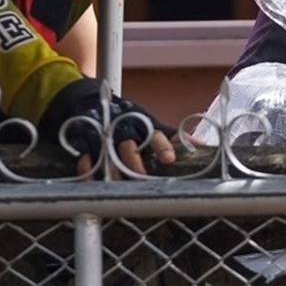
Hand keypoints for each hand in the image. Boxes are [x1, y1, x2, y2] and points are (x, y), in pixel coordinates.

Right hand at [39, 78, 176, 177]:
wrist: (93, 101)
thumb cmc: (131, 121)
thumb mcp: (152, 125)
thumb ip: (175, 137)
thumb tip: (202, 146)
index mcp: (144, 124)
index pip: (156, 134)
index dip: (163, 147)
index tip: (169, 160)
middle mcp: (124, 126)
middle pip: (130, 144)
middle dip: (135, 161)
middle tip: (141, 179)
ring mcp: (102, 130)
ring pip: (107, 149)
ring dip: (111, 167)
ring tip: (116, 185)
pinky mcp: (83, 136)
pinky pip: (83, 150)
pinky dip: (86, 163)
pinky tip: (88, 175)